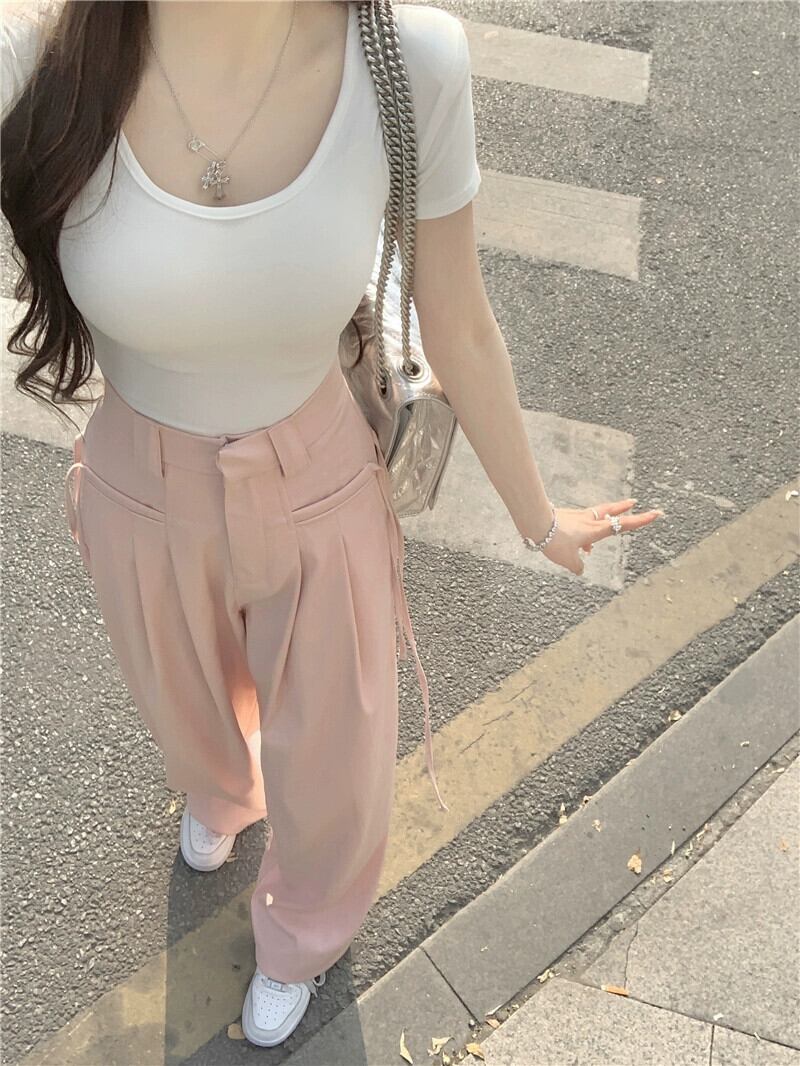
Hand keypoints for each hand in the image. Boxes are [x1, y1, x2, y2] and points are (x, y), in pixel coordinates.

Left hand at [529, 498, 664, 576]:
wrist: (534, 522)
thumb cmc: (553, 539)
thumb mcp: (567, 560)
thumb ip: (577, 566)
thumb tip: (580, 569)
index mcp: (595, 530)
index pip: (623, 525)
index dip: (641, 520)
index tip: (656, 513)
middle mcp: (588, 521)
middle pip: (610, 511)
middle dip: (623, 507)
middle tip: (633, 501)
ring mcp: (575, 517)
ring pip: (593, 516)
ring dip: (599, 522)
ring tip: (591, 546)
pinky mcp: (563, 518)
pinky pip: (577, 524)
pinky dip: (580, 532)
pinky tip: (573, 545)